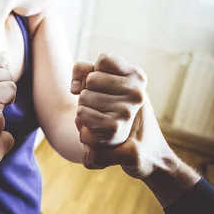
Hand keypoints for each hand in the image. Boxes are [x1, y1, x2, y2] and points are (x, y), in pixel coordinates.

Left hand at [71, 54, 173, 178]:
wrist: (137, 154)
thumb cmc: (113, 114)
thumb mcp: (104, 87)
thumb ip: (85, 71)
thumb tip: (75, 87)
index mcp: (137, 77)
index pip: (104, 59)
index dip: (94, 72)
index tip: (102, 86)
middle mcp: (137, 92)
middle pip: (90, 80)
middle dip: (88, 95)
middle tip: (103, 110)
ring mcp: (127, 111)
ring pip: (83, 98)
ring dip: (84, 113)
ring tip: (101, 122)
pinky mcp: (115, 128)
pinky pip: (82, 115)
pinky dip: (82, 125)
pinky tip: (97, 133)